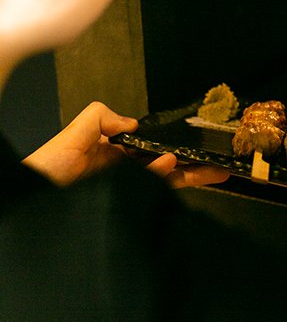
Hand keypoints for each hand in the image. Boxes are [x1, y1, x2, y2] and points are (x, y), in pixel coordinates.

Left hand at [23, 101, 230, 188]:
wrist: (32, 201)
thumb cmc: (47, 167)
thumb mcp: (73, 132)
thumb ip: (100, 118)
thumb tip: (134, 122)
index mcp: (112, 153)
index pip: (150, 146)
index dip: (173, 142)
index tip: (195, 137)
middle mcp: (123, 172)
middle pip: (166, 165)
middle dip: (193, 162)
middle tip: (220, 160)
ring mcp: (125, 189)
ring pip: (165, 180)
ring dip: (189, 173)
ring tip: (214, 168)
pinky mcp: (124, 204)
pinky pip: (150, 189)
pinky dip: (164, 177)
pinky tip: (174, 166)